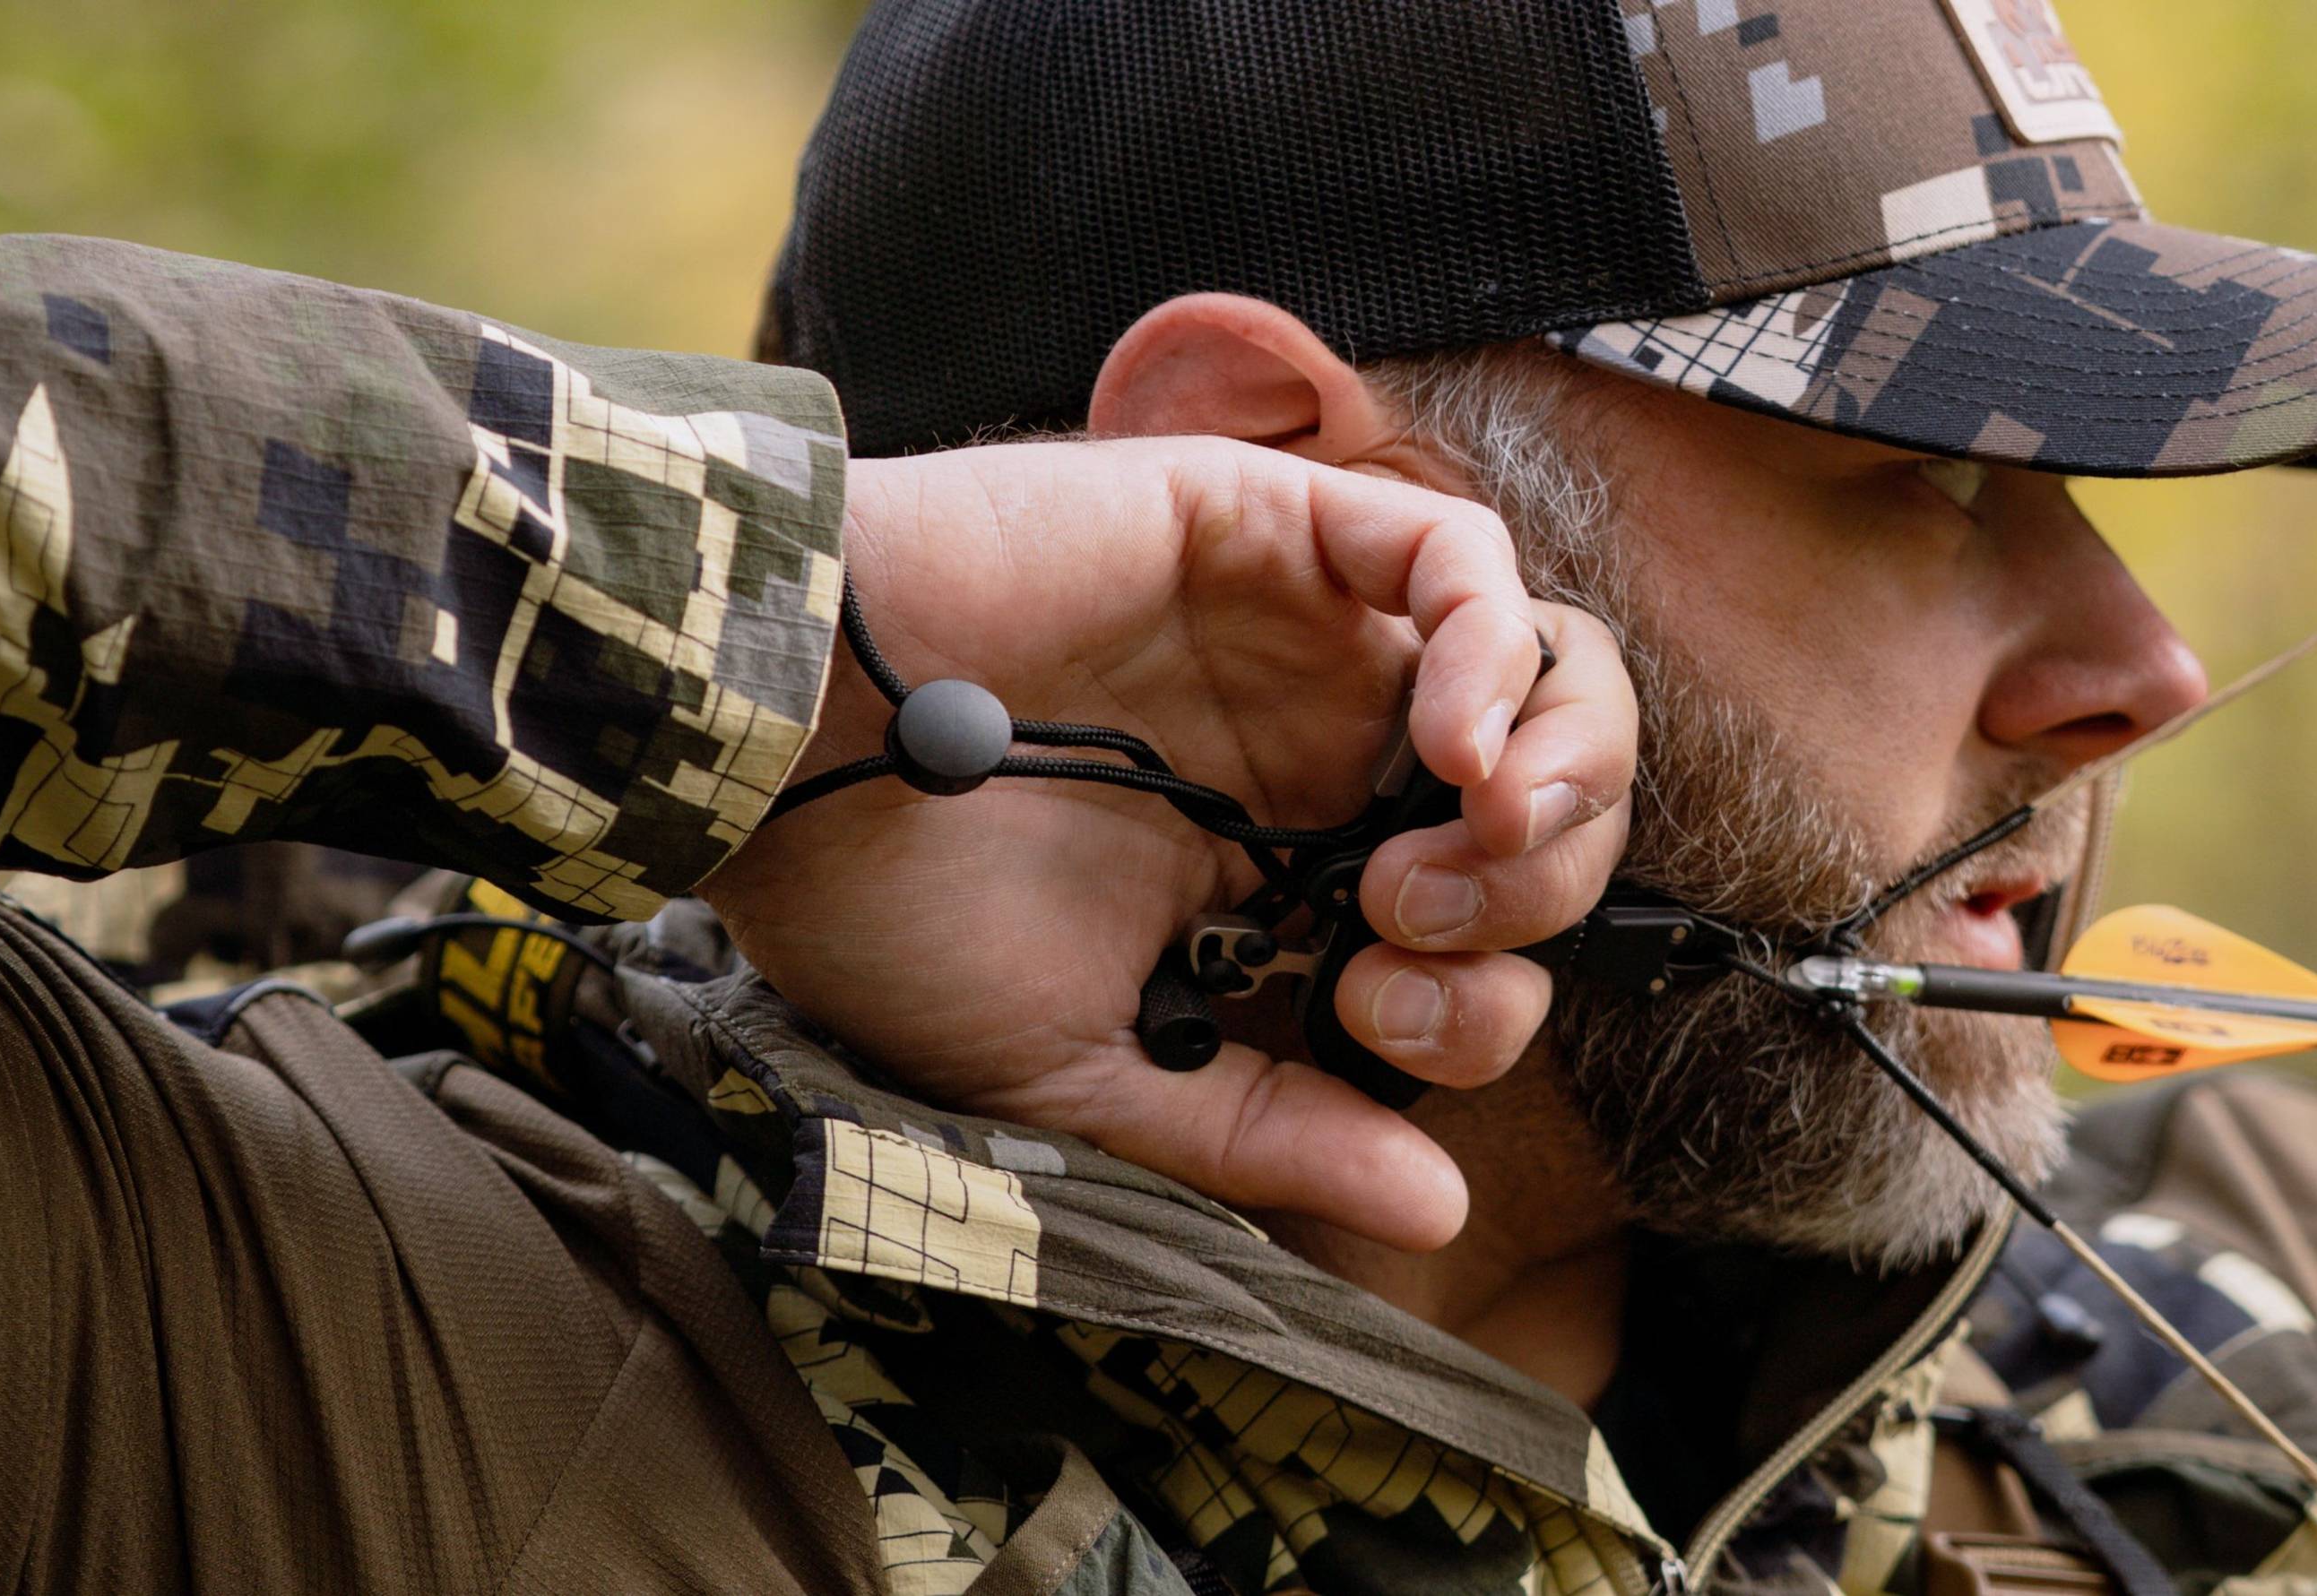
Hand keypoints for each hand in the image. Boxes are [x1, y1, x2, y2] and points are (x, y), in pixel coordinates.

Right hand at [700, 437, 1634, 1249]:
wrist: (765, 753)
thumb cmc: (889, 912)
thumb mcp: (1087, 1065)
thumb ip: (1264, 1129)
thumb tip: (1440, 1208)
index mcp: (1284, 884)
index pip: (1478, 941)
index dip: (1479, 999)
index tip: (1369, 1015)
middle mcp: (1316, 757)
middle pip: (1545, 807)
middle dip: (1540, 891)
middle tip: (1421, 928)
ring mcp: (1301, 638)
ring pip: (1538, 668)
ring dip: (1552, 769)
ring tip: (1468, 838)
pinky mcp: (1268, 526)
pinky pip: (1451, 553)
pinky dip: (1492, 645)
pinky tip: (1449, 746)